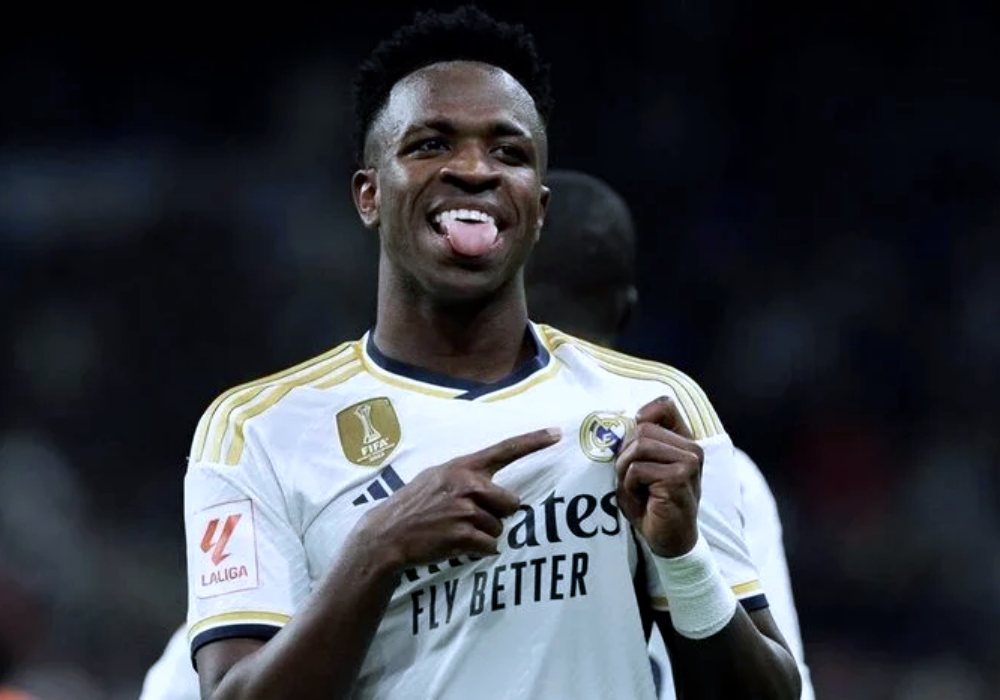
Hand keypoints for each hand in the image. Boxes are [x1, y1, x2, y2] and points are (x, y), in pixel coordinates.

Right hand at [359, 428, 560, 569]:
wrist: (387, 534)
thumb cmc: (413, 505)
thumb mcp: (435, 478)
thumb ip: (464, 476)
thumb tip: (491, 485)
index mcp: (462, 466)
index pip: (504, 450)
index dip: (533, 442)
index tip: (557, 433)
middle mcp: (467, 484)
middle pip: (511, 502)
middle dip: (498, 514)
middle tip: (471, 518)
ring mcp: (465, 509)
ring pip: (499, 527)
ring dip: (484, 535)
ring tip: (456, 531)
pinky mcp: (463, 533)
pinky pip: (489, 545)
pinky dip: (478, 550)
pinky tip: (457, 545)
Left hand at [615, 397, 702, 556]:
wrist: (669, 540)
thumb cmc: (652, 502)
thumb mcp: (642, 465)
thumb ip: (638, 441)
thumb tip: (629, 420)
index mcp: (684, 442)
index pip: (664, 406)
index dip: (641, 417)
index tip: (632, 443)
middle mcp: (692, 448)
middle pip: (642, 429)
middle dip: (626, 454)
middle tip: (632, 479)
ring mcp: (688, 462)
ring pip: (639, 446)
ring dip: (626, 471)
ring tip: (637, 489)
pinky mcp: (679, 478)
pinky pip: (637, 469)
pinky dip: (630, 486)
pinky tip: (644, 500)